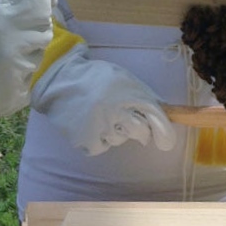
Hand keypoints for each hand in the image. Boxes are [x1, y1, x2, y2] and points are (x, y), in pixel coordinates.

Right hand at [0, 0, 52, 134]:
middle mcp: (24, 41)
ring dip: (18, 54)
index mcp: (17, 11)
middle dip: (25, 29)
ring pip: (33, 57)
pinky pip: (24, 83)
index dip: (26, 4)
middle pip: (41, 30)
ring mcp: (22, 71)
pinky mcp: (16, 96)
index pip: (42, 2)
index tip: (8, 9)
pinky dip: (12, 80)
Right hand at [32, 42, 175, 155]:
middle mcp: (116, 109)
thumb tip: (163, 111)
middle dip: (139, 132)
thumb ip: (142, 93)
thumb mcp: (123, 78)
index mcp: (128, 92)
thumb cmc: (95, 79)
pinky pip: (101, 146)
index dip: (164, 131)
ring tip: (98, 115)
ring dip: (114, 131)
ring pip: (119, 139)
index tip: (166, 142)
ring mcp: (101, 125)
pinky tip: (89, 124)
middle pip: (140, 132)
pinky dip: (97, 139)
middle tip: (127, 124)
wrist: (59, 81)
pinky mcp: (86, 138)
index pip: (154, 115)